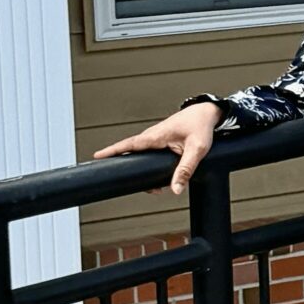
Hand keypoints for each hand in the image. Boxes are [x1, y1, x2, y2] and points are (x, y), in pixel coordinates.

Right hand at [94, 103, 220, 195]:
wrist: (207, 113)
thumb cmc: (201, 127)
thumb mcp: (197, 150)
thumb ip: (186, 170)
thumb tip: (176, 189)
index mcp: (155, 136)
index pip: (128, 145)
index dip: (112, 151)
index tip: (96, 157)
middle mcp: (151, 136)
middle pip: (131, 154)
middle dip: (129, 169)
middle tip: (133, 185)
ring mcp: (154, 138)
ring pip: (141, 156)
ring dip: (143, 171)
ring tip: (156, 187)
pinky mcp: (160, 141)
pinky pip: (148, 154)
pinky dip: (149, 165)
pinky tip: (158, 177)